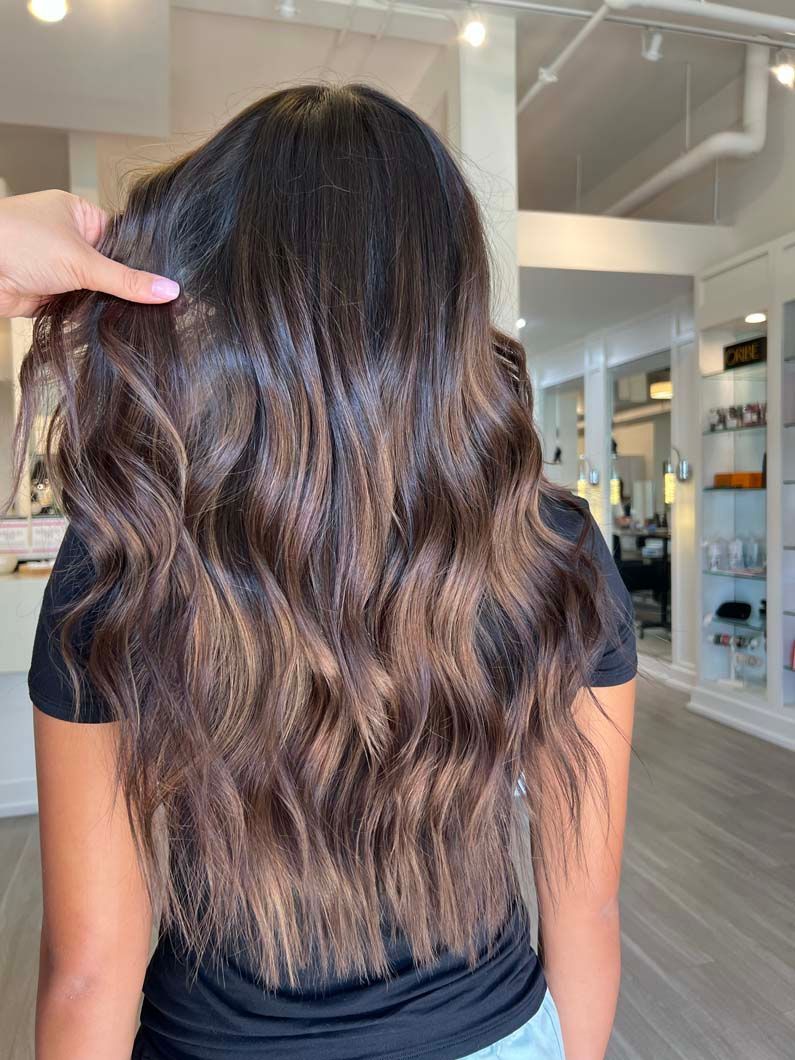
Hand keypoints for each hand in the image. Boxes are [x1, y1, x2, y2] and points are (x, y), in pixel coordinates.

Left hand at [0, 190, 179, 317]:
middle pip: (111, 268)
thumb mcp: (82, 260)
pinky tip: (106, 323)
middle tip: (153, 305)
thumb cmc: (15, 241)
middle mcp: (69, 239)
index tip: (164, 284)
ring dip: (103, 303)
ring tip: (131, 316)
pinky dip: (87, 316)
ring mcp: (58, 268)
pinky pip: (79, 309)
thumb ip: (126, 280)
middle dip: (123, 287)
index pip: (124, 240)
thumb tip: (168, 289)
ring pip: (95, 291)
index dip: (142, 262)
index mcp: (79, 215)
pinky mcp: (49, 295)